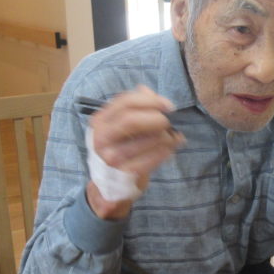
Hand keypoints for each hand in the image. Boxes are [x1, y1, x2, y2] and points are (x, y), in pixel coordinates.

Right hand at [85, 86, 183, 218]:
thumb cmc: (120, 147)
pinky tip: (171, 148)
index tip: (168, 105)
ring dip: (166, 136)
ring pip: (145, 140)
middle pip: (130, 120)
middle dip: (156, 118)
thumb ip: (134, 106)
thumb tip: (147, 91)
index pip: (124, 102)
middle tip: (168, 122)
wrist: (111, 183)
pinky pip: (151, 159)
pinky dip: (166, 151)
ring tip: (173, 136)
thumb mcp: (121, 125)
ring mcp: (112, 157)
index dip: (150, 101)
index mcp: (100, 121)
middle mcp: (101, 138)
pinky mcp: (125, 173)